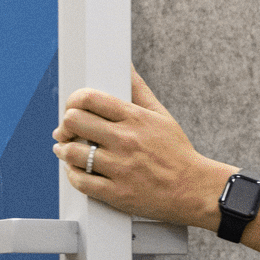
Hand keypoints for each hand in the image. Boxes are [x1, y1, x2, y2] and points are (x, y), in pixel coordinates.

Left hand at [55, 75, 224, 226]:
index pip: (89, 98)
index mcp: (134, 118)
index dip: (73, 101)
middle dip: (66, 125)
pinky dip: (72, 175)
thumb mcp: (161, 115)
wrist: (194, 189)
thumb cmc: (177, 152)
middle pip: (74, 121)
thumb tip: (126, 66)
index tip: (73, 108)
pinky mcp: (117, 193)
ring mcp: (120, 168)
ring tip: (67, 150)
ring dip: (64, 150)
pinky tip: (76, 170)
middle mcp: (125, 140)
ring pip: (71, 152)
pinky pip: (80, 181)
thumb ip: (139, 90)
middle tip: (68, 130)